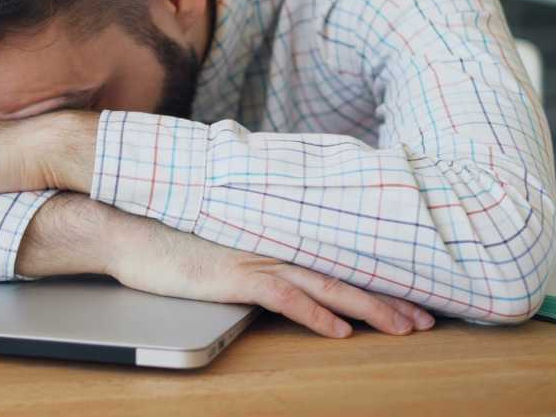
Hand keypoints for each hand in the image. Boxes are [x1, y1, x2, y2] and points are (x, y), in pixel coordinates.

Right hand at [17, 194, 434, 338]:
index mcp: (272, 236)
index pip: (334, 260)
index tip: (410, 297)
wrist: (128, 225)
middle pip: (343, 273)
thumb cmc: (168, 234)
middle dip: (390, 298)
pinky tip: (340, 331)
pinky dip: (315, 313)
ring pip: (326, 284)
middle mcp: (272, 244)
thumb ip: (252, 247)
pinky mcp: (233, 275)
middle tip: (428, 319)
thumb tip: (276, 264)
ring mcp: (254, 258)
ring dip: (369, 308)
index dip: (376, 279)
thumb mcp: (219, 240)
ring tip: (405, 326)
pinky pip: (284, 297)